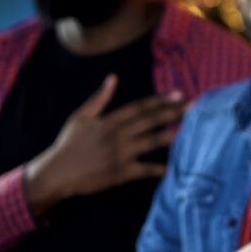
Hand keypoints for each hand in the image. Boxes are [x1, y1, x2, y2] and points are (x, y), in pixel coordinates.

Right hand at [25, 74, 185, 217]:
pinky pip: (144, 170)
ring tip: (189, 130)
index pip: (141, 107)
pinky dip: (158, 169)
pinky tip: (173, 167)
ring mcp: (119, 154)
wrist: (57, 173)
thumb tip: (113, 78)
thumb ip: (100, 98)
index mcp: (109, 120)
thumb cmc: (68, 144)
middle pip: (151, 121)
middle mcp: (117, 135)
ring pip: (151, 142)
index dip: (161, 100)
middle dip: (174, 113)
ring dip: (171, 136)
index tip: (180, 94)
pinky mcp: (119, 173)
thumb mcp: (80, 116)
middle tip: (194, 108)